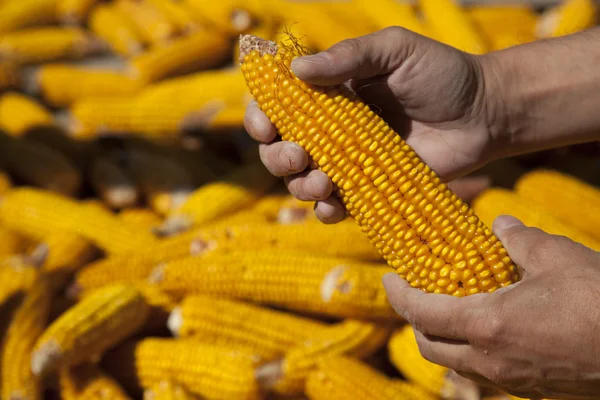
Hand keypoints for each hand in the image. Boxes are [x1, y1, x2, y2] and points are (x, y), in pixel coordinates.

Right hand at [244, 27, 502, 222]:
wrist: (483, 114)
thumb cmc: (441, 73)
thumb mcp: (395, 51)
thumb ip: (350, 57)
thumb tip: (296, 69)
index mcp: (329, 93)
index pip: (279, 106)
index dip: (262, 117)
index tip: (265, 127)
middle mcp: (331, 130)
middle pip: (281, 149)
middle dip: (278, 157)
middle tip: (299, 156)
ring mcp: (348, 163)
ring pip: (301, 182)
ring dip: (300, 186)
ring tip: (324, 182)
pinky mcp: (369, 191)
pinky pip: (335, 207)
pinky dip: (326, 211)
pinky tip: (334, 206)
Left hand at [383, 215, 599, 398]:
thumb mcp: (556, 257)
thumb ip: (519, 239)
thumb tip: (499, 224)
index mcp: (486, 325)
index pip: (420, 312)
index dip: (398, 294)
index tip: (390, 276)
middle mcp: (489, 359)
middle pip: (428, 346)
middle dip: (414, 319)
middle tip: (416, 293)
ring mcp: (509, 380)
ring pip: (454, 363)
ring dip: (441, 337)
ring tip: (449, 308)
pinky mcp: (530, 390)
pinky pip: (483, 372)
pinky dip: (470, 350)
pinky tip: (488, 328)